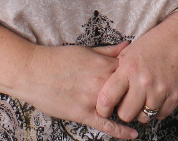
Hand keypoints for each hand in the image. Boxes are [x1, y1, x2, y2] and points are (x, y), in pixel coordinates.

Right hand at [18, 42, 138, 138]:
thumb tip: (128, 45)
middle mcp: (101, 82)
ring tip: (142, 112)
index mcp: (103, 65)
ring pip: (120, 107)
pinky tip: (133, 134)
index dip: (139, 75)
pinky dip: (121, 131)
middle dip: (139, 93)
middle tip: (146, 96)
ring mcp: (92, 100)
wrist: (31, 71)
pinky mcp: (82, 114)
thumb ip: (109, 51)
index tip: (145, 77)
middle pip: (130, 90)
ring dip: (131, 110)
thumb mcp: (86, 50)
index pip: (131, 71)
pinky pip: (105, 125)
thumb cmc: (57, 59)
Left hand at [95, 14, 177, 123]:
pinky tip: (158, 97)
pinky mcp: (176, 95)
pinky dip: (158, 109)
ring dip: (143, 110)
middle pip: (126, 114)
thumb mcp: (130, 51)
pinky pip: (161, 115)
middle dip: (125, 110)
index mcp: (129, 69)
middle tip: (129, 102)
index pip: (107, 99)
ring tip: (145, 98)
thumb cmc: (155, 41)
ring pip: (144, 117)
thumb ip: (118, 71)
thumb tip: (107, 91)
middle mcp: (144, 81)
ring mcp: (161, 90)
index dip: (103, 108)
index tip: (105, 109)